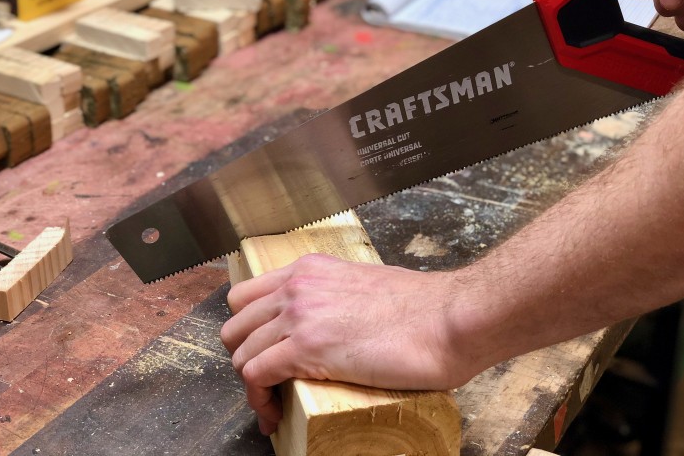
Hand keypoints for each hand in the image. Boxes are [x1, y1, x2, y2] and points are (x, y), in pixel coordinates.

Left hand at [220, 254, 468, 434]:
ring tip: (272, 404)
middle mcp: (298, 286)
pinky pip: (255, 376)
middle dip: (246, 357)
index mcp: (312, 269)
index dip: (250, 329)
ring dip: (251, 384)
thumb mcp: (368, 287)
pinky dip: (259, 401)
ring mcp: (299, 314)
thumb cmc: (423, 309)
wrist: (447, 319)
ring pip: (240, 352)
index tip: (263, 352)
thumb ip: (339, 298)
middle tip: (267, 382)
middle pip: (236, 324)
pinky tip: (274, 414)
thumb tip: (335, 325)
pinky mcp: (306, 347)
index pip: (248, 295)